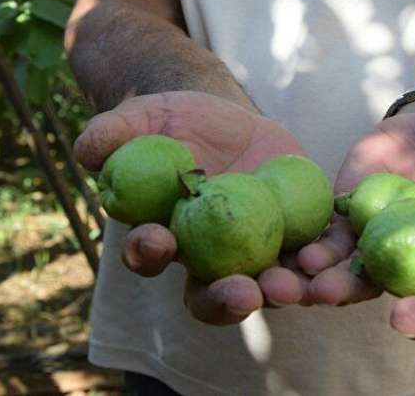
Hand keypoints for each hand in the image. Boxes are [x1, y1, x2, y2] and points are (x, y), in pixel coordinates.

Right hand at [75, 91, 311, 324]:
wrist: (224, 117)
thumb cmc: (173, 121)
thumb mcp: (142, 118)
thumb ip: (113, 133)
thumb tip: (87, 150)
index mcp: (164, 235)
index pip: (151, 256)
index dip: (149, 253)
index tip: (157, 240)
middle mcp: (208, 255)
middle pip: (213, 290)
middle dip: (225, 298)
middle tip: (242, 294)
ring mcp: (253, 247)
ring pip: (265, 281)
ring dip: (278, 290)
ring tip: (291, 288)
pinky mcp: (293, 230)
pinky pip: (308, 251)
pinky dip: (318, 259)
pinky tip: (326, 259)